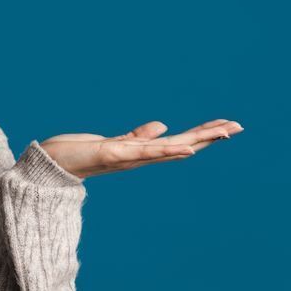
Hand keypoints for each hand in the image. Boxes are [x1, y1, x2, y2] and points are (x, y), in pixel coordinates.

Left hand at [39, 119, 243, 179]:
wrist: (52, 165)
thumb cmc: (80, 153)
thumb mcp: (115, 143)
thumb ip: (139, 136)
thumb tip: (162, 126)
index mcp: (141, 153)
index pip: (178, 143)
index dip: (203, 135)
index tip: (227, 126)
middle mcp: (139, 158)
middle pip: (182, 146)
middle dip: (209, 137)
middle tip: (238, 127)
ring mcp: (128, 158)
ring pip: (170, 149)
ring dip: (197, 141)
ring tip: (222, 134)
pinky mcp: (113, 154)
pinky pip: (145, 153)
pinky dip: (166, 151)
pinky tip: (186, 149)